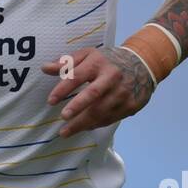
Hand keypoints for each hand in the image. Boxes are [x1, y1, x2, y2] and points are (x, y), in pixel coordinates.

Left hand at [41, 46, 155, 137]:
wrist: (142, 63)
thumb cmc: (108, 60)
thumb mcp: (88, 55)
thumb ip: (67, 62)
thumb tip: (44, 68)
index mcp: (98, 63)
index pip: (77, 76)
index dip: (63, 89)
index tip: (50, 101)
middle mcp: (111, 78)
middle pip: (92, 94)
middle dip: (77, 107)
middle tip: (63, 118)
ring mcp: (122, 92)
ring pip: (101, 111)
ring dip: (83, 123)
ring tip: (65, 132)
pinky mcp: (131, 105)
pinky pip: (111, 118)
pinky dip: (96, 124)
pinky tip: (84, 128)